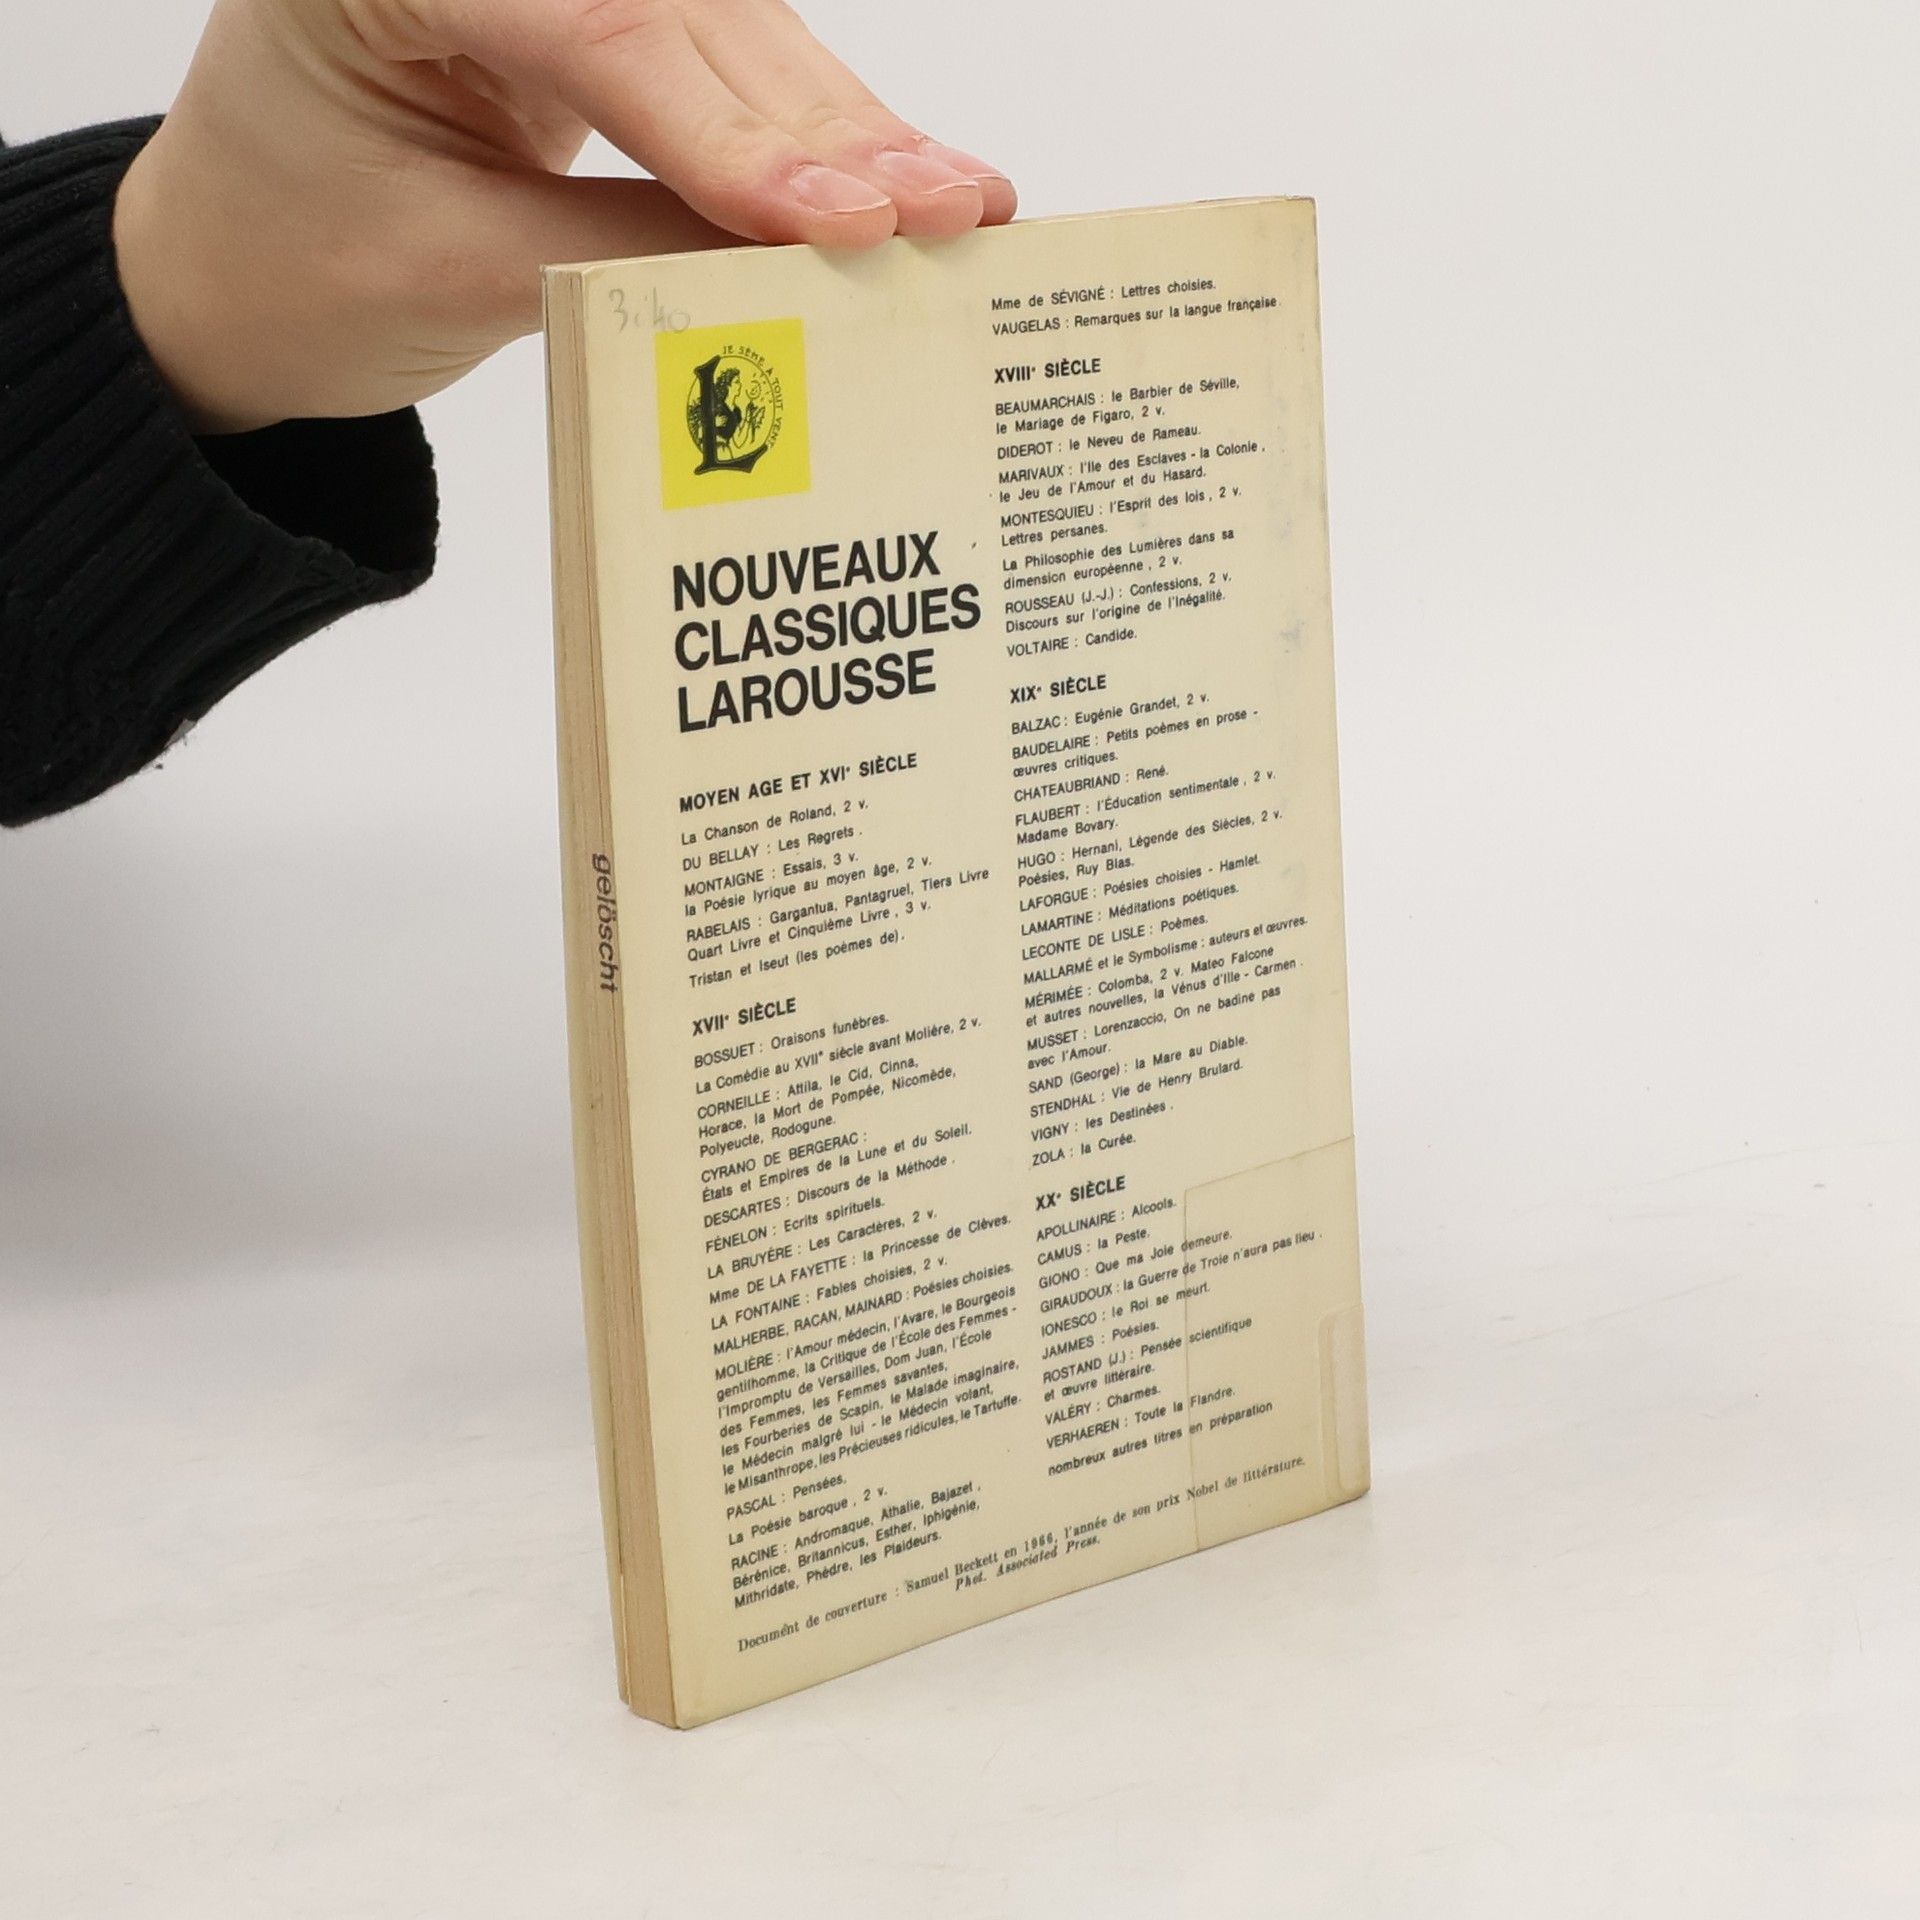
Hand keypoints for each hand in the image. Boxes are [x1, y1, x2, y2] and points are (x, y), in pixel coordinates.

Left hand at [112, 0, 1016, 431]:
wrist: (237, 274)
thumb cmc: (297, 269)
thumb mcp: (455, 271)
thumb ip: (626, 255)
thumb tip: (802, 273)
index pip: (593, 26)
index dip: (728, 131)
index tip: (835, 219)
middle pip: (685, 15)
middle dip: (822, 126)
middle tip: (944, 207)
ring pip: (731, 32)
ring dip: (848, 131)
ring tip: (955, 203)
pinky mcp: (597, 17)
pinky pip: (725, 69)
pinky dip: (811, 138)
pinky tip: (900, 177)